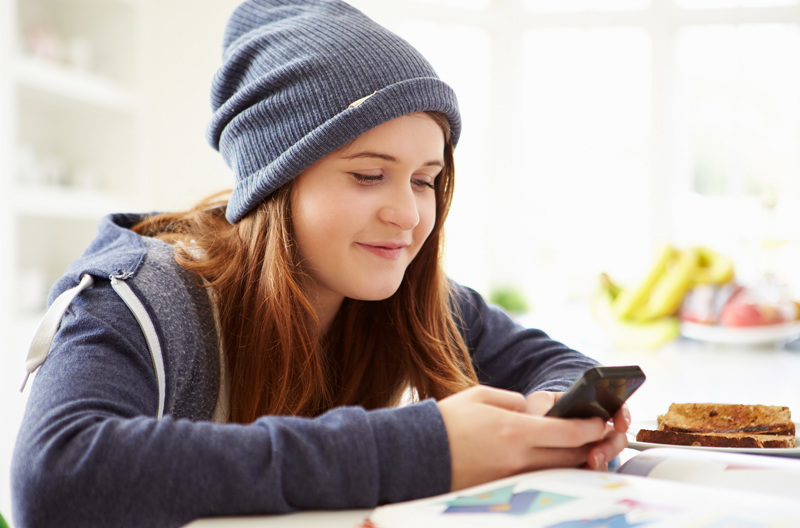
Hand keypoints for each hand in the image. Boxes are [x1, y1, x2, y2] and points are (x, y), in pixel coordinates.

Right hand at [437, 385, 610, 490]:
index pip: (569, 433)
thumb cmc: (447, 420)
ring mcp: (511, 479)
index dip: (592, 427)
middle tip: (595, 435)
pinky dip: (548, 471)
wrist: (415, 453)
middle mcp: (518, 459)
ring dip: (571, 460)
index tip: (601, 421)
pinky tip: (548, 461)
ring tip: (575, 447)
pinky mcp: (502, 491)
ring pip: (557, 472)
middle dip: (589, 446)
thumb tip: (537, 411)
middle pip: (570, 457)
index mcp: (515, 430)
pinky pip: (536, 481)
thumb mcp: (482, 396)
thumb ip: (516, 401)